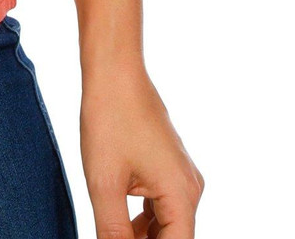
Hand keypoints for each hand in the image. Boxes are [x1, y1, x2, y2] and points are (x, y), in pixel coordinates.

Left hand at [81, 62, 202, 237]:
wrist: (114, 71)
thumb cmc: (109, 119)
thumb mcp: (104, 182)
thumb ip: (112, 230)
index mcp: (182, 196)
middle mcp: (189, 188)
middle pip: (173, 237)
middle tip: (113, 237)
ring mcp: (180, 175)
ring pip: (166, 223)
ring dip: (142, 236)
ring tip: (113, 233)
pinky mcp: (167, 165)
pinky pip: (160, 204)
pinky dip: (142, 218)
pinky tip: (119, 223)